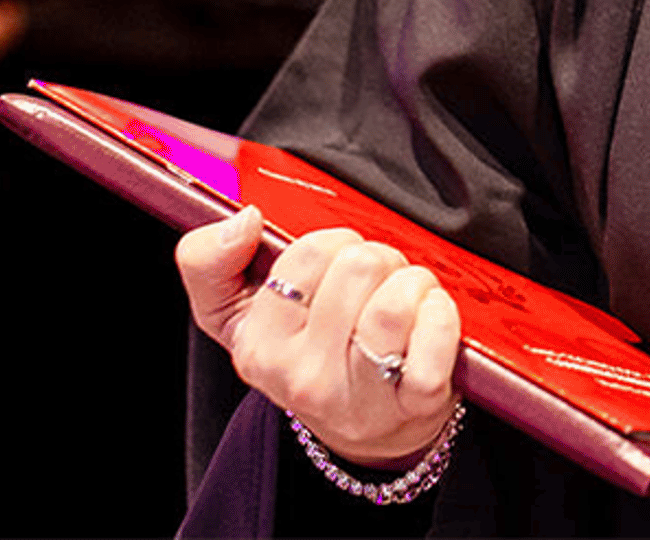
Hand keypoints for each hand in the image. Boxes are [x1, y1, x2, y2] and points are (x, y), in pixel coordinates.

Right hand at [178, 208, 464, 467]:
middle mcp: (304, 377)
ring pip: (397, 298)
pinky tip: (430, 322)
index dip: (333, 244)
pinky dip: (442, 316)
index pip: (308, 253)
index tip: (334, 266)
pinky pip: (435, 336)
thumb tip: (243, 218)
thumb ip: (207, 261)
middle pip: (360, 266)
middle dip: (378, 259)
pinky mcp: (413, 405)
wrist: (364, 430)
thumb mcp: (237, 315)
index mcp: (257, 347)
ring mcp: (360, 395)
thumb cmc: (305, 354)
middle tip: (377, 283)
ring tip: (407, 298)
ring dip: (414, 283)